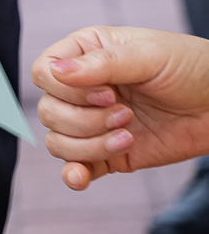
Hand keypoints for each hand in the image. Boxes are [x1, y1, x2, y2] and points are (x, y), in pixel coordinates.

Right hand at [30, 25, 208, 189]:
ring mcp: (93, 123)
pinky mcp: (109, 154)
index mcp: (84, 55)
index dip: (67, 89)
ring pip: (57, 141)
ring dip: (89, 144)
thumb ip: (101, 64)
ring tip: (128, 135)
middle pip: (47, 111)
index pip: (44, 73)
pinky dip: (74, 175)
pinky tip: (81, 178)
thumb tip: (55, 72)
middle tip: (126, 114)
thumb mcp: (147, 55)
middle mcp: (82, 90)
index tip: (108, 92)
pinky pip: (76, 167)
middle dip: (85, 120)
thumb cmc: (191, 67)